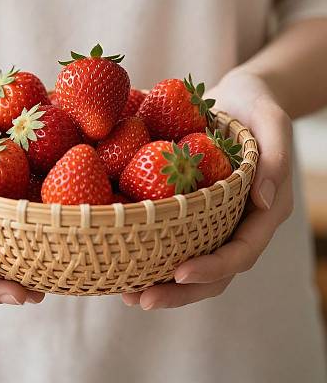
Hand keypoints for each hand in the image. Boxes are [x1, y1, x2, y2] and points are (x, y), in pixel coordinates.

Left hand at [122, 70, 292, 309]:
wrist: (237, 99)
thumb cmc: (257, 107)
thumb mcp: (272, 123)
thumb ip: (274, 160)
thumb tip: (263, 202)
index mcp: (262, 212)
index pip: (240, 252)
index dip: (213, 268)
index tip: (179, 273)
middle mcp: (238, 223)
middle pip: (214, 271)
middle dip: (180, 292)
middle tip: (141, 299)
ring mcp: (214, 219)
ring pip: (192, 261)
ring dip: (161, 282)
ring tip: (126, 292)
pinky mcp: (192, 208)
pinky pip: (174, 236)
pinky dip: (153, 251)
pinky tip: (124, 255)